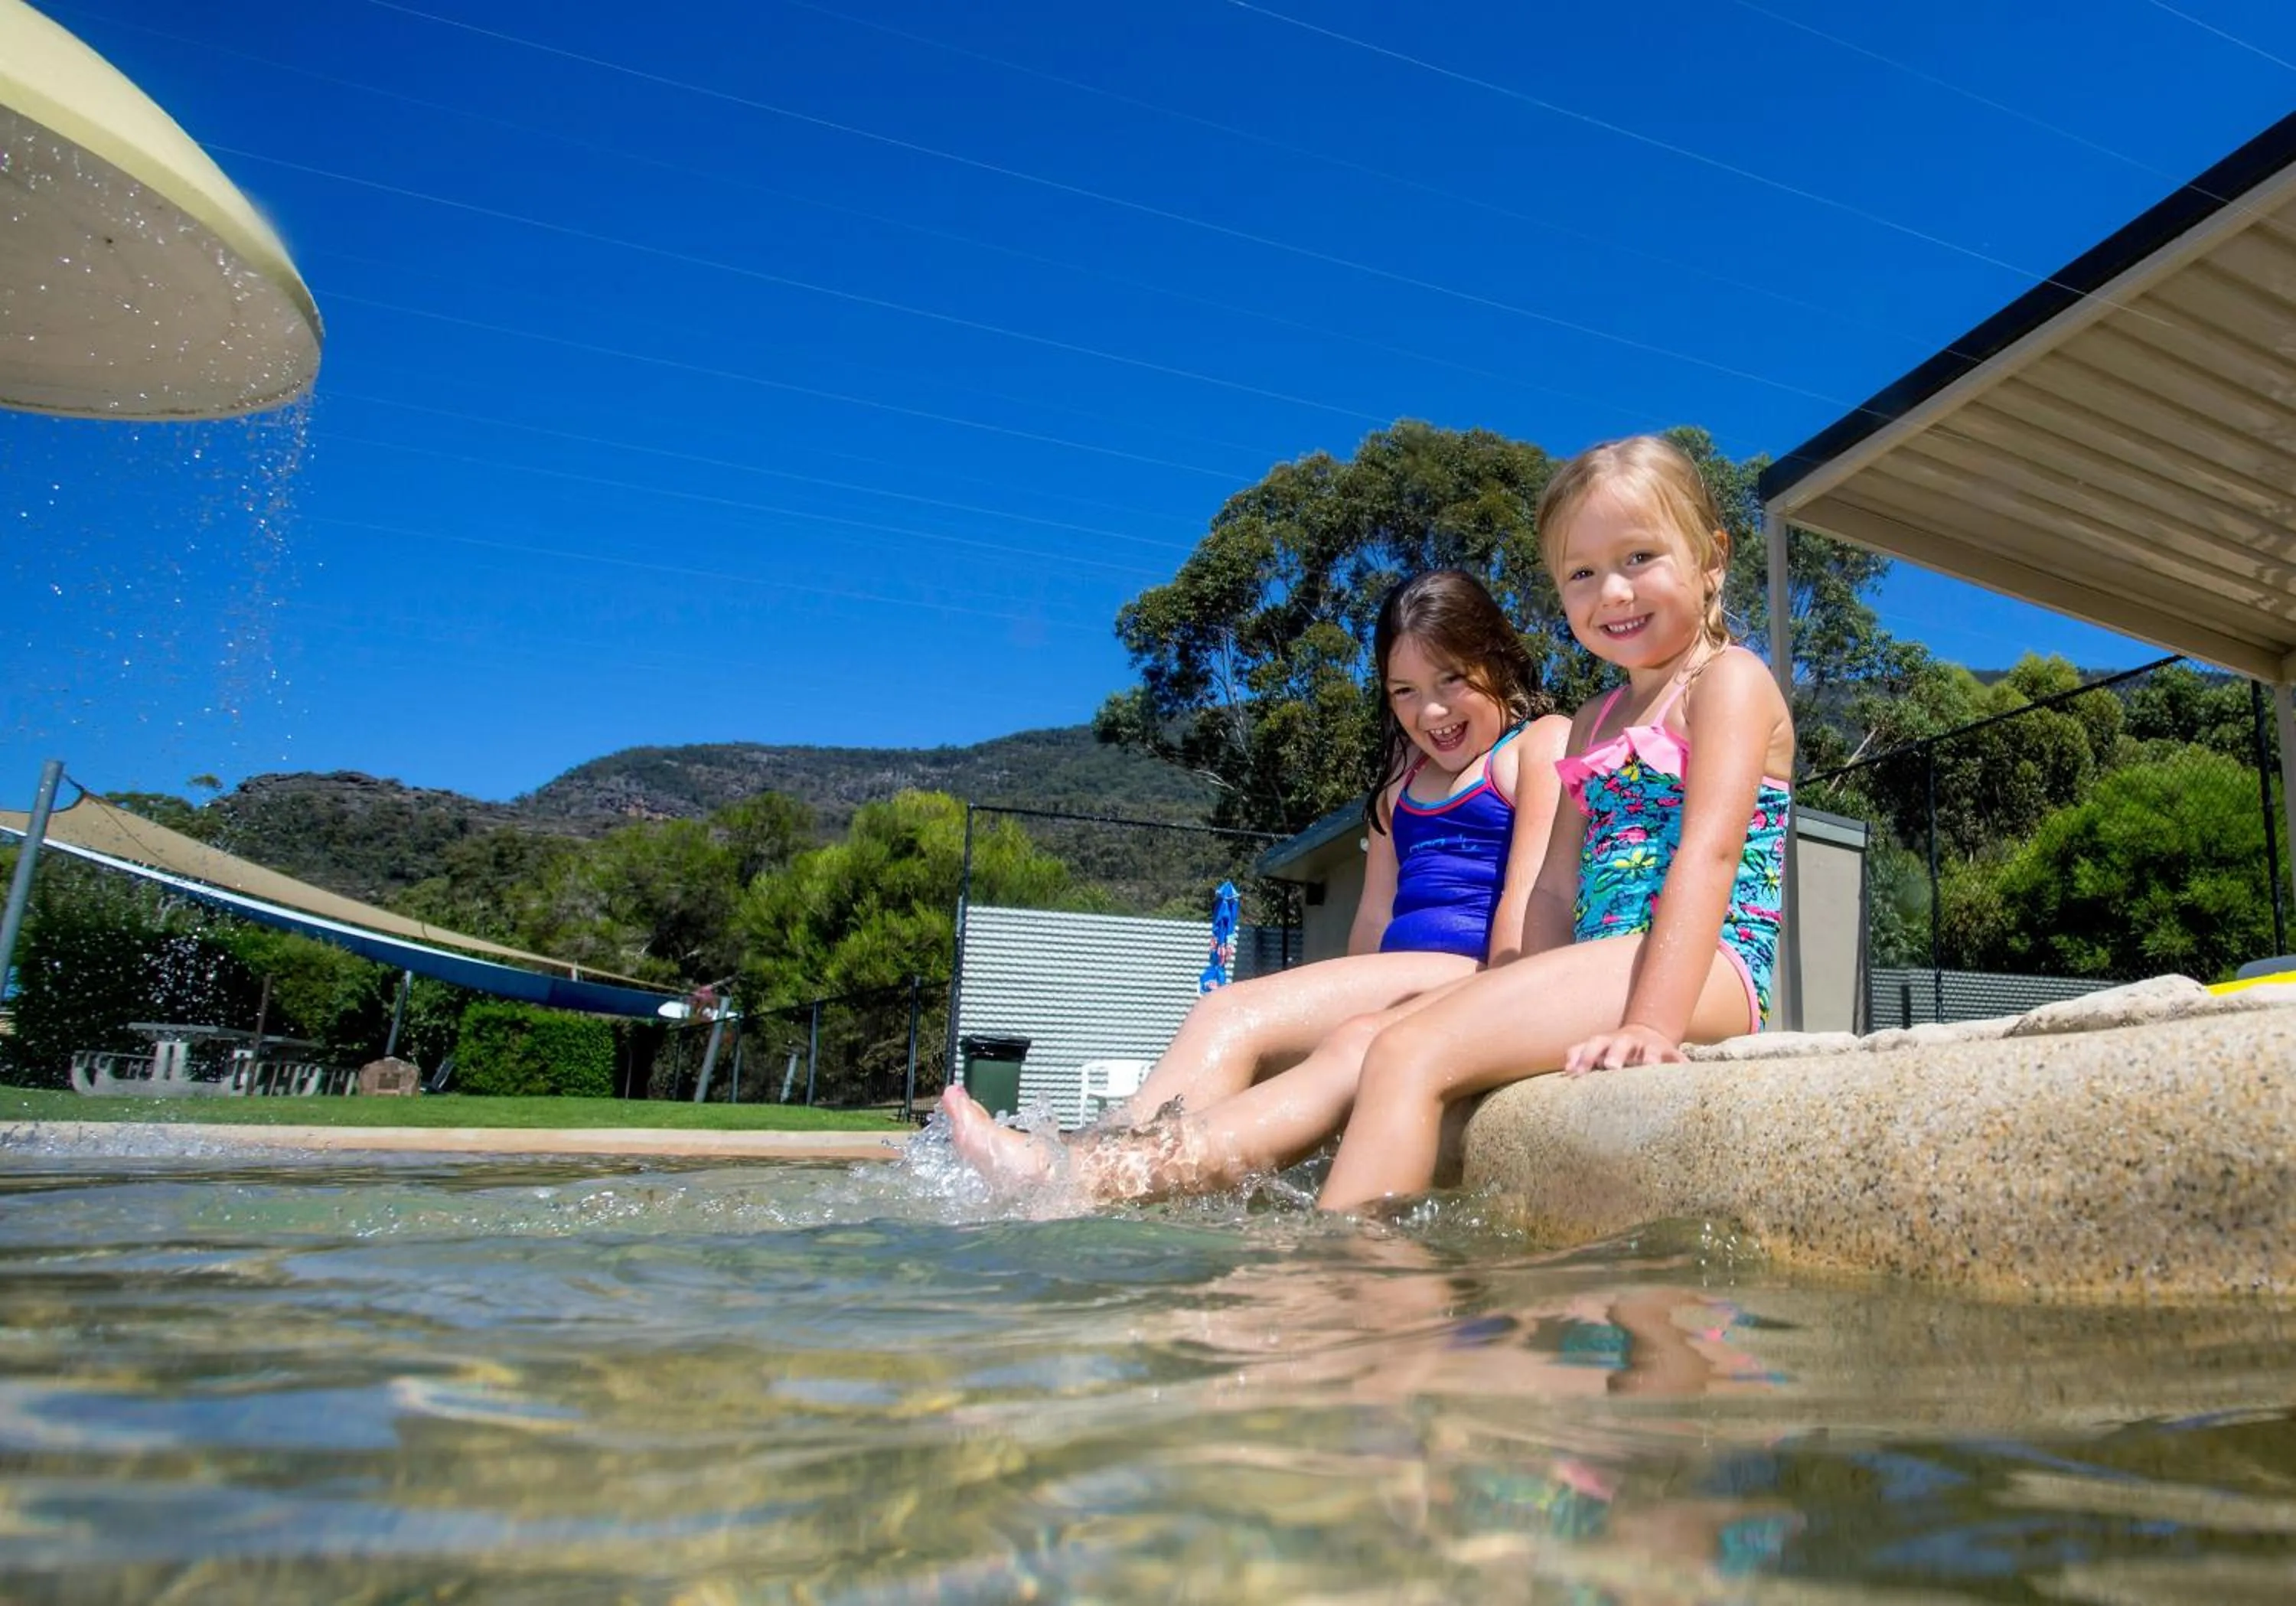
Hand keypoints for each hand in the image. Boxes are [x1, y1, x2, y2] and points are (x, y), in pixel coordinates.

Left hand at [1563, 1024, 1685, 1075]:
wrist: (1647, 1035)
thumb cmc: (1614, 1049)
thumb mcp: (1597, 1049)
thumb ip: (1579, 1055)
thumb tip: (1567, 1068)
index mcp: (1608, 1041)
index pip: (1594, 1044)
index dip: (1585, 1056)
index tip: (1576, 1073)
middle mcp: (1629, 1041)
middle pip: (1621, 1043)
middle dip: (1615, 1053)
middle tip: (1610, 1066)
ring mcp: (1650, 1046)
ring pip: (1651, 1050)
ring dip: (1649, 1057)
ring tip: (1650, 1066)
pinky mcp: (1670, 1054)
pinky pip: (1677, 1058)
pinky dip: (1681, 1064)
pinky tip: (1685, 1071)